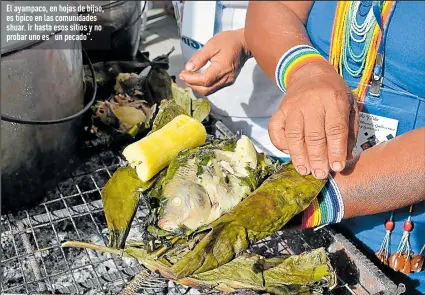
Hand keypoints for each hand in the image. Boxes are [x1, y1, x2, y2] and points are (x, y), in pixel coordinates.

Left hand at [179, 29, 249, 95]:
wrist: (244, 44)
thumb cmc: (229, 41)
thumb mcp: (212, 45)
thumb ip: (199, 57)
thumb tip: (188, 68)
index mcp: (222, 68)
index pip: (204, 80)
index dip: (191, 79)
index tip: (182, 73)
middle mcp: (226, 78)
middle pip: (206, 89)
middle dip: (192, 84)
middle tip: (183, 76)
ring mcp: (228, 81)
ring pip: (209, 91)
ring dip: (196, 86)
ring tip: (188, 78)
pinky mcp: (228, 81)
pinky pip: (213, 88)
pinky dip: (203, 86)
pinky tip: (197, 79)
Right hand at [268, 61, 358, 178]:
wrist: (309, 73)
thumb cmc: (333, 93)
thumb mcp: (350, 105)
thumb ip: (350, 130)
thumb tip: (345, 158)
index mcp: (334, 100)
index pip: (335, 129)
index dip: (336, 151)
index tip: (337, 167)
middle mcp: (312, 102)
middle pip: (314, 135)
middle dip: (317, 158)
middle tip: (320, 174)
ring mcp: (292, 106)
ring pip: (293, 135)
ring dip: (299, 156)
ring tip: (305, 170)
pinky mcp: (279, 110)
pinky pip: (275, 130)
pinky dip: (280, 144)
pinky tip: (290, 154)